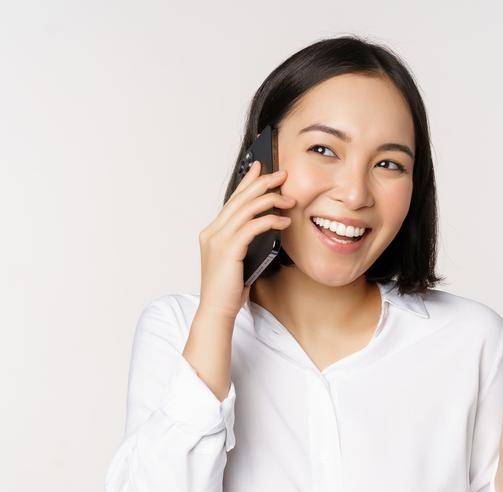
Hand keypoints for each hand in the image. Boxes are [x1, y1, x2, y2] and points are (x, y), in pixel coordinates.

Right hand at [197, 160, 294, 318]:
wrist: (217, 310)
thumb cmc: (230, 289)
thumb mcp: (239, 259)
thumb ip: (246, 242)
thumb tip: (265, 227)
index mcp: (213, 232)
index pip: (233, 200)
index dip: (247, 182)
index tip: (261, 168)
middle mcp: (212, 232)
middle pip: (240, 199)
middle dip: (262, 183)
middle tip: (282, 174)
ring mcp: (217, 240)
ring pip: (246, 209)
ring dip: (270, 200)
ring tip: (290, 199)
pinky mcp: (228, 250)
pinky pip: (252, 227)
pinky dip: (270, 221)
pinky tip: (284, 221)